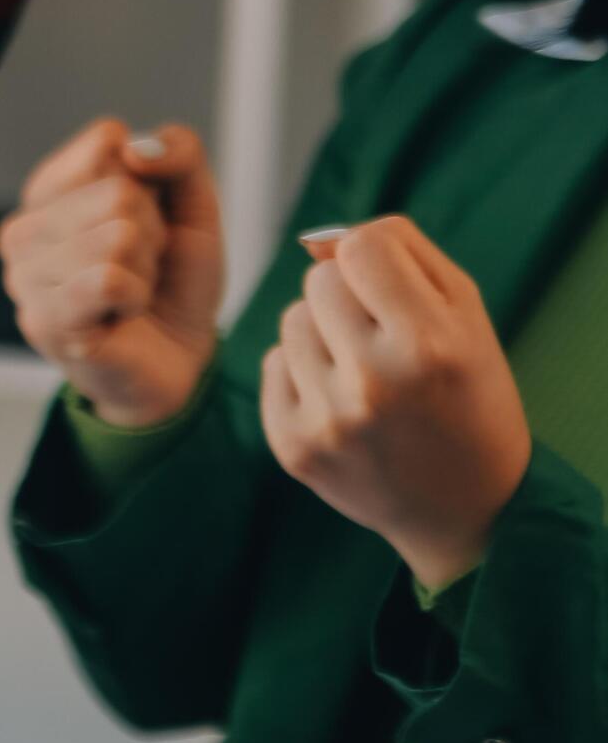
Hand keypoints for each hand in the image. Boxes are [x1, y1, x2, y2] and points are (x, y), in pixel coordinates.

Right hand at [0, 120, 226, 428]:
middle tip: (140, 267)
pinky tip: (121, 316)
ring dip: (145, 269)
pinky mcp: (44, 320)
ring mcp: (23, 278)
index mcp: (47, 192)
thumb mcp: (192, 204)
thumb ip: (177, 153)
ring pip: (116, 236)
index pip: (106, 142)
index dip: (150, 182)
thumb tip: (130, 147)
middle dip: (152, 232)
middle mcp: (21, 231)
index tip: (144, 222)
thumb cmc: (174, 282)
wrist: (180, 358)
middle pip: (117, 191)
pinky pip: (110, 280)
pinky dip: (136, 298)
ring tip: (131, 294)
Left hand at [261, 217, 530, 591]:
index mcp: (427, 344)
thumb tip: (321, 238)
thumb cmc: (467, 391)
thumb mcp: (466, 315)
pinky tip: (341, 399)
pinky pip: (274, 365)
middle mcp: (373, 382)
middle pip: (319, 280)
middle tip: (381, 332)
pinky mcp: (292, 446)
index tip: (389, 281)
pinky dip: (301, 372)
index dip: (373, 255)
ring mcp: (328, 419)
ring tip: (363, 368)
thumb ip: (402, 255)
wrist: (465, 503)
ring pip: (292, 320)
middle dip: (347, 294)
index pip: (361, 247)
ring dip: (322, 332)